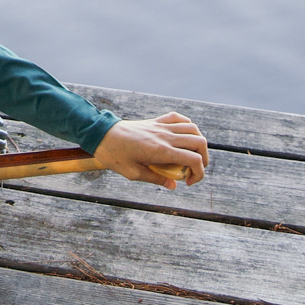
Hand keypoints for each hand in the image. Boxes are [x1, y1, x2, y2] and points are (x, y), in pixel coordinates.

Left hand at [93, 113, 208, 188]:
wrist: (100, 134)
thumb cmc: (114, 155)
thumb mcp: (133, 173)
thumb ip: (156, 179)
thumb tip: (173, 186)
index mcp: (161, 151)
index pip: (194, 160)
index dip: (199, 173)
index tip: (188, 182)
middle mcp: (165, 136)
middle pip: (199, 143)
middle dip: (204, 159)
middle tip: (194, 170)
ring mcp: (161, 126)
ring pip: (193, 129)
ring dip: (198, 143)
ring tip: (192, 154)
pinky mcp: (155, 121)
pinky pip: (178, 118)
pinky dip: (187, 126)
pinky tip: (183, 136)